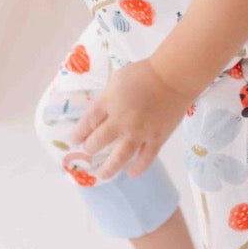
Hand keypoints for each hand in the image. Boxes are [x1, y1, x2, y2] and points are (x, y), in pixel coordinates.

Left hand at [69, 58, 193, 180]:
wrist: (173, 77)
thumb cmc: (144, 73)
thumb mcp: (117, 79)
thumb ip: (107, 97)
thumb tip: (99, 113)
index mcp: (109, 102)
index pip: (88, 122)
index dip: (79, 133)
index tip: (74, 140)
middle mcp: (121, 120)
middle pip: (99, 140)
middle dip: (90, 148)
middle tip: (88, 151)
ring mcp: (139, 132)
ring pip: (120, 156)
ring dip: (108, 168)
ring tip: (101, 175)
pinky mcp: (157, 138)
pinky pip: (146, 159)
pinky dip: (138, 168)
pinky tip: (131, 173)